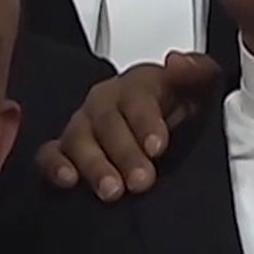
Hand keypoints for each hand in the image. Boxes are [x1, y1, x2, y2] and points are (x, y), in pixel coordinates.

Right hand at [36, 51, 222, 201]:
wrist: (167, 129)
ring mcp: (84, 126)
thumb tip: (180, 63)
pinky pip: (51, 154)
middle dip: (124, 153)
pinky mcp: (67, 149)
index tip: (157, 146)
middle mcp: (106, 103)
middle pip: (108, 123)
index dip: (145, 121)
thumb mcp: (202, 87)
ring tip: (111, 190)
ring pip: (79, 140)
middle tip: (141, 179)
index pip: (138, 98)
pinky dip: (55, 166)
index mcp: (137, 85)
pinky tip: (69, 181)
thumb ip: (198, 72)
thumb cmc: (180, 107)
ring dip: (94, 166)